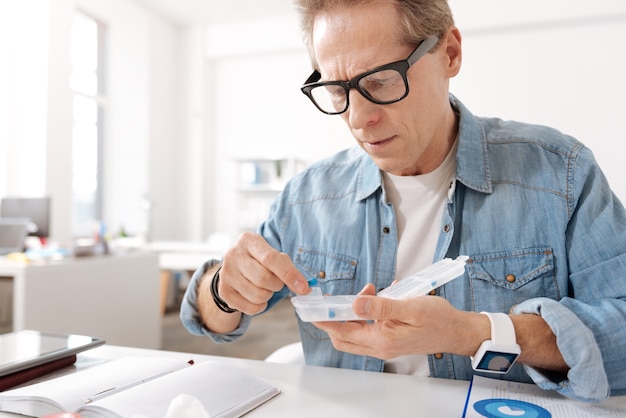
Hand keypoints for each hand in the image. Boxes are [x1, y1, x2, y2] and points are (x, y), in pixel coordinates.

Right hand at [217, 232, 309, 314]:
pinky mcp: (223, 291)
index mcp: (249, 240)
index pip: (271, 258)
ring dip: (269, 296)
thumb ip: (287, 266)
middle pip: (264, 279)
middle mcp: (233, 255)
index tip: (304, 287)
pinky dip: (260, 306)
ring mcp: (226, 274)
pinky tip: (257, 296)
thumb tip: (304, 287)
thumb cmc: (259, 259)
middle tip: (277, 282)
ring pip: (258, 295)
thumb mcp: (271, 253)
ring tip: (265, 287)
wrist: (234, 266)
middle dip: (277, 285)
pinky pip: (250, 308)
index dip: (289, 274)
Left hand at [313, 284, 487, 358]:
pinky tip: (376, 297)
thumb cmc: (438, 320)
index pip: (342, 332)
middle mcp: (379, 346)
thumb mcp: (410, 308)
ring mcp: (383, 344)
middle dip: (334, 316)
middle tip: (332, 297)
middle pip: (342, 336)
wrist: (457, 331)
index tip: (312, 307)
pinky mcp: (389, 339)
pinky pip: (367, 328)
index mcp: (381, 340)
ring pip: (354, 332)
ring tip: (367, 290)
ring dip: (352, 312)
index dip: (325, 319)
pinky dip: (364, 313)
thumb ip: (382, 306)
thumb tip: (356, 303)